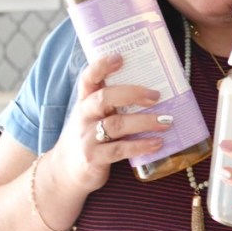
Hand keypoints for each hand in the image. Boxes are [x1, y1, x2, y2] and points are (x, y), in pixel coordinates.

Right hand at [49, 54, 169, 191]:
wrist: (64, 173)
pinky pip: (120, 149)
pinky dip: (141, 145)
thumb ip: (112, 104)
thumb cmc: (88, 138)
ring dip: (145, 122)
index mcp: (85, 102)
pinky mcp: (93, 158)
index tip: (120, 57)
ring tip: (166, 122)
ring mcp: (87, 137)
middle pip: (104, 98)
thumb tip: (153, 91)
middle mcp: (84, 116)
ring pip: (116, 124)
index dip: (101, 66)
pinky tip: (158, 143)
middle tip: (156, 96)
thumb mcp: (93, 117)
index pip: (88, 78)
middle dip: (132, 93)